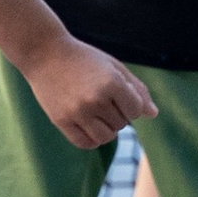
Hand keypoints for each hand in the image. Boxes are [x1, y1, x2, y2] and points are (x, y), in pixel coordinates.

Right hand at [24, 32, 153, 148]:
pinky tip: (87, 125)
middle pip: (121, 124)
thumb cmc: (84, 59)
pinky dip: (92, 139)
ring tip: (96, 113)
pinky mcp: (61, 120)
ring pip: (106, 137)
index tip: (118, 93)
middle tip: (100, 97)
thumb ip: (137, 89)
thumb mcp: (113, 67)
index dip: (130, 104)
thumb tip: (153, 114)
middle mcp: (95, 99)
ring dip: (106, 129)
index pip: (136, 111)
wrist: (44, 53)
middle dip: (116, 114)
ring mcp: (77, 112)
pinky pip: (85, 143)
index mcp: (111, 82)